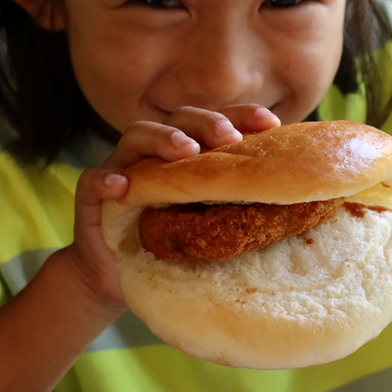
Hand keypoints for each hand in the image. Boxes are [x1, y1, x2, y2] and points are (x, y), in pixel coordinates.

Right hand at [57, 105, 280, 313]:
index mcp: (190, 152)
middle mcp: (157, 152)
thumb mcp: (213, 224)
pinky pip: (93, 179)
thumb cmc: (175, 244)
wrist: (120, 276)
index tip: (271, 122)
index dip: (242, 115)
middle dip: (206, 123)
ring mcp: (124, 168)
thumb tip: (298, 202)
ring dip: (162, 140)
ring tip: (182, 151)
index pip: (218, 122)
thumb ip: (239, 203)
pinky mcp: (94, 195)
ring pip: (137, 136)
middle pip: (180, 119)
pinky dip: (105, 179)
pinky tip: (118, 185)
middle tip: (228, 138)